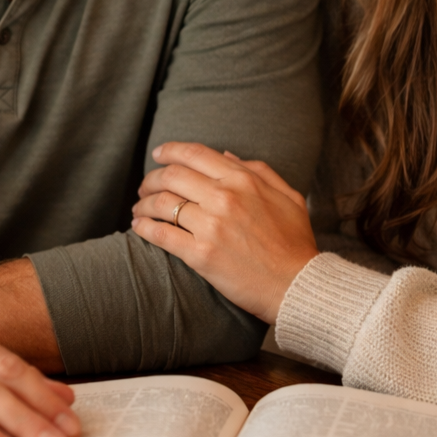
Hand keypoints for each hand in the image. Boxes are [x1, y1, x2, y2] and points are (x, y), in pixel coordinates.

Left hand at [131, 143, 318, 323]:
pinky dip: (144, 228)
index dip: (170, 151)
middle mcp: (224, 197)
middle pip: (172, 176)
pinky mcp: (201, 255)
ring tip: (139, 209)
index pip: (195, 154)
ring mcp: (211, 226)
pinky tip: (138, 228)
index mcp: (243, 179)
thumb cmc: (295, 242)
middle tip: (145, 187)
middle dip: (151, 178)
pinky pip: (162, 235)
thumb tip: (225, 154)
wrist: (298, 285)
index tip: (158, 154)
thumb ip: (258, 170)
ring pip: (162, 204)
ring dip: (144, 204)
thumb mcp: (287, 195)